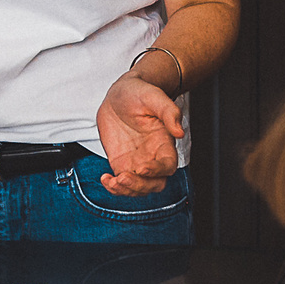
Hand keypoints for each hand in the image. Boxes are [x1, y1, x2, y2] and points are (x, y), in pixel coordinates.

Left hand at [94, 72, 183, 195]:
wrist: (120, 94)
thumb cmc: (140, 93)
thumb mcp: (154, 96)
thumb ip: (169, 112)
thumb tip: (179, 132)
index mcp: (164, 143)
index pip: (168, 166)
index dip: (157, 171)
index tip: (142, 168)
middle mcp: (152, 156)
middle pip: (155, 184)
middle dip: (140, 186)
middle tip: (123, 178)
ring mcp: (136, 161)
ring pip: (138, 188)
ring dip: (126, 190)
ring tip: (112, 181)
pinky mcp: (121, 163)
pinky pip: (120, 183)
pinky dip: (113, 187)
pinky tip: (105, 178)